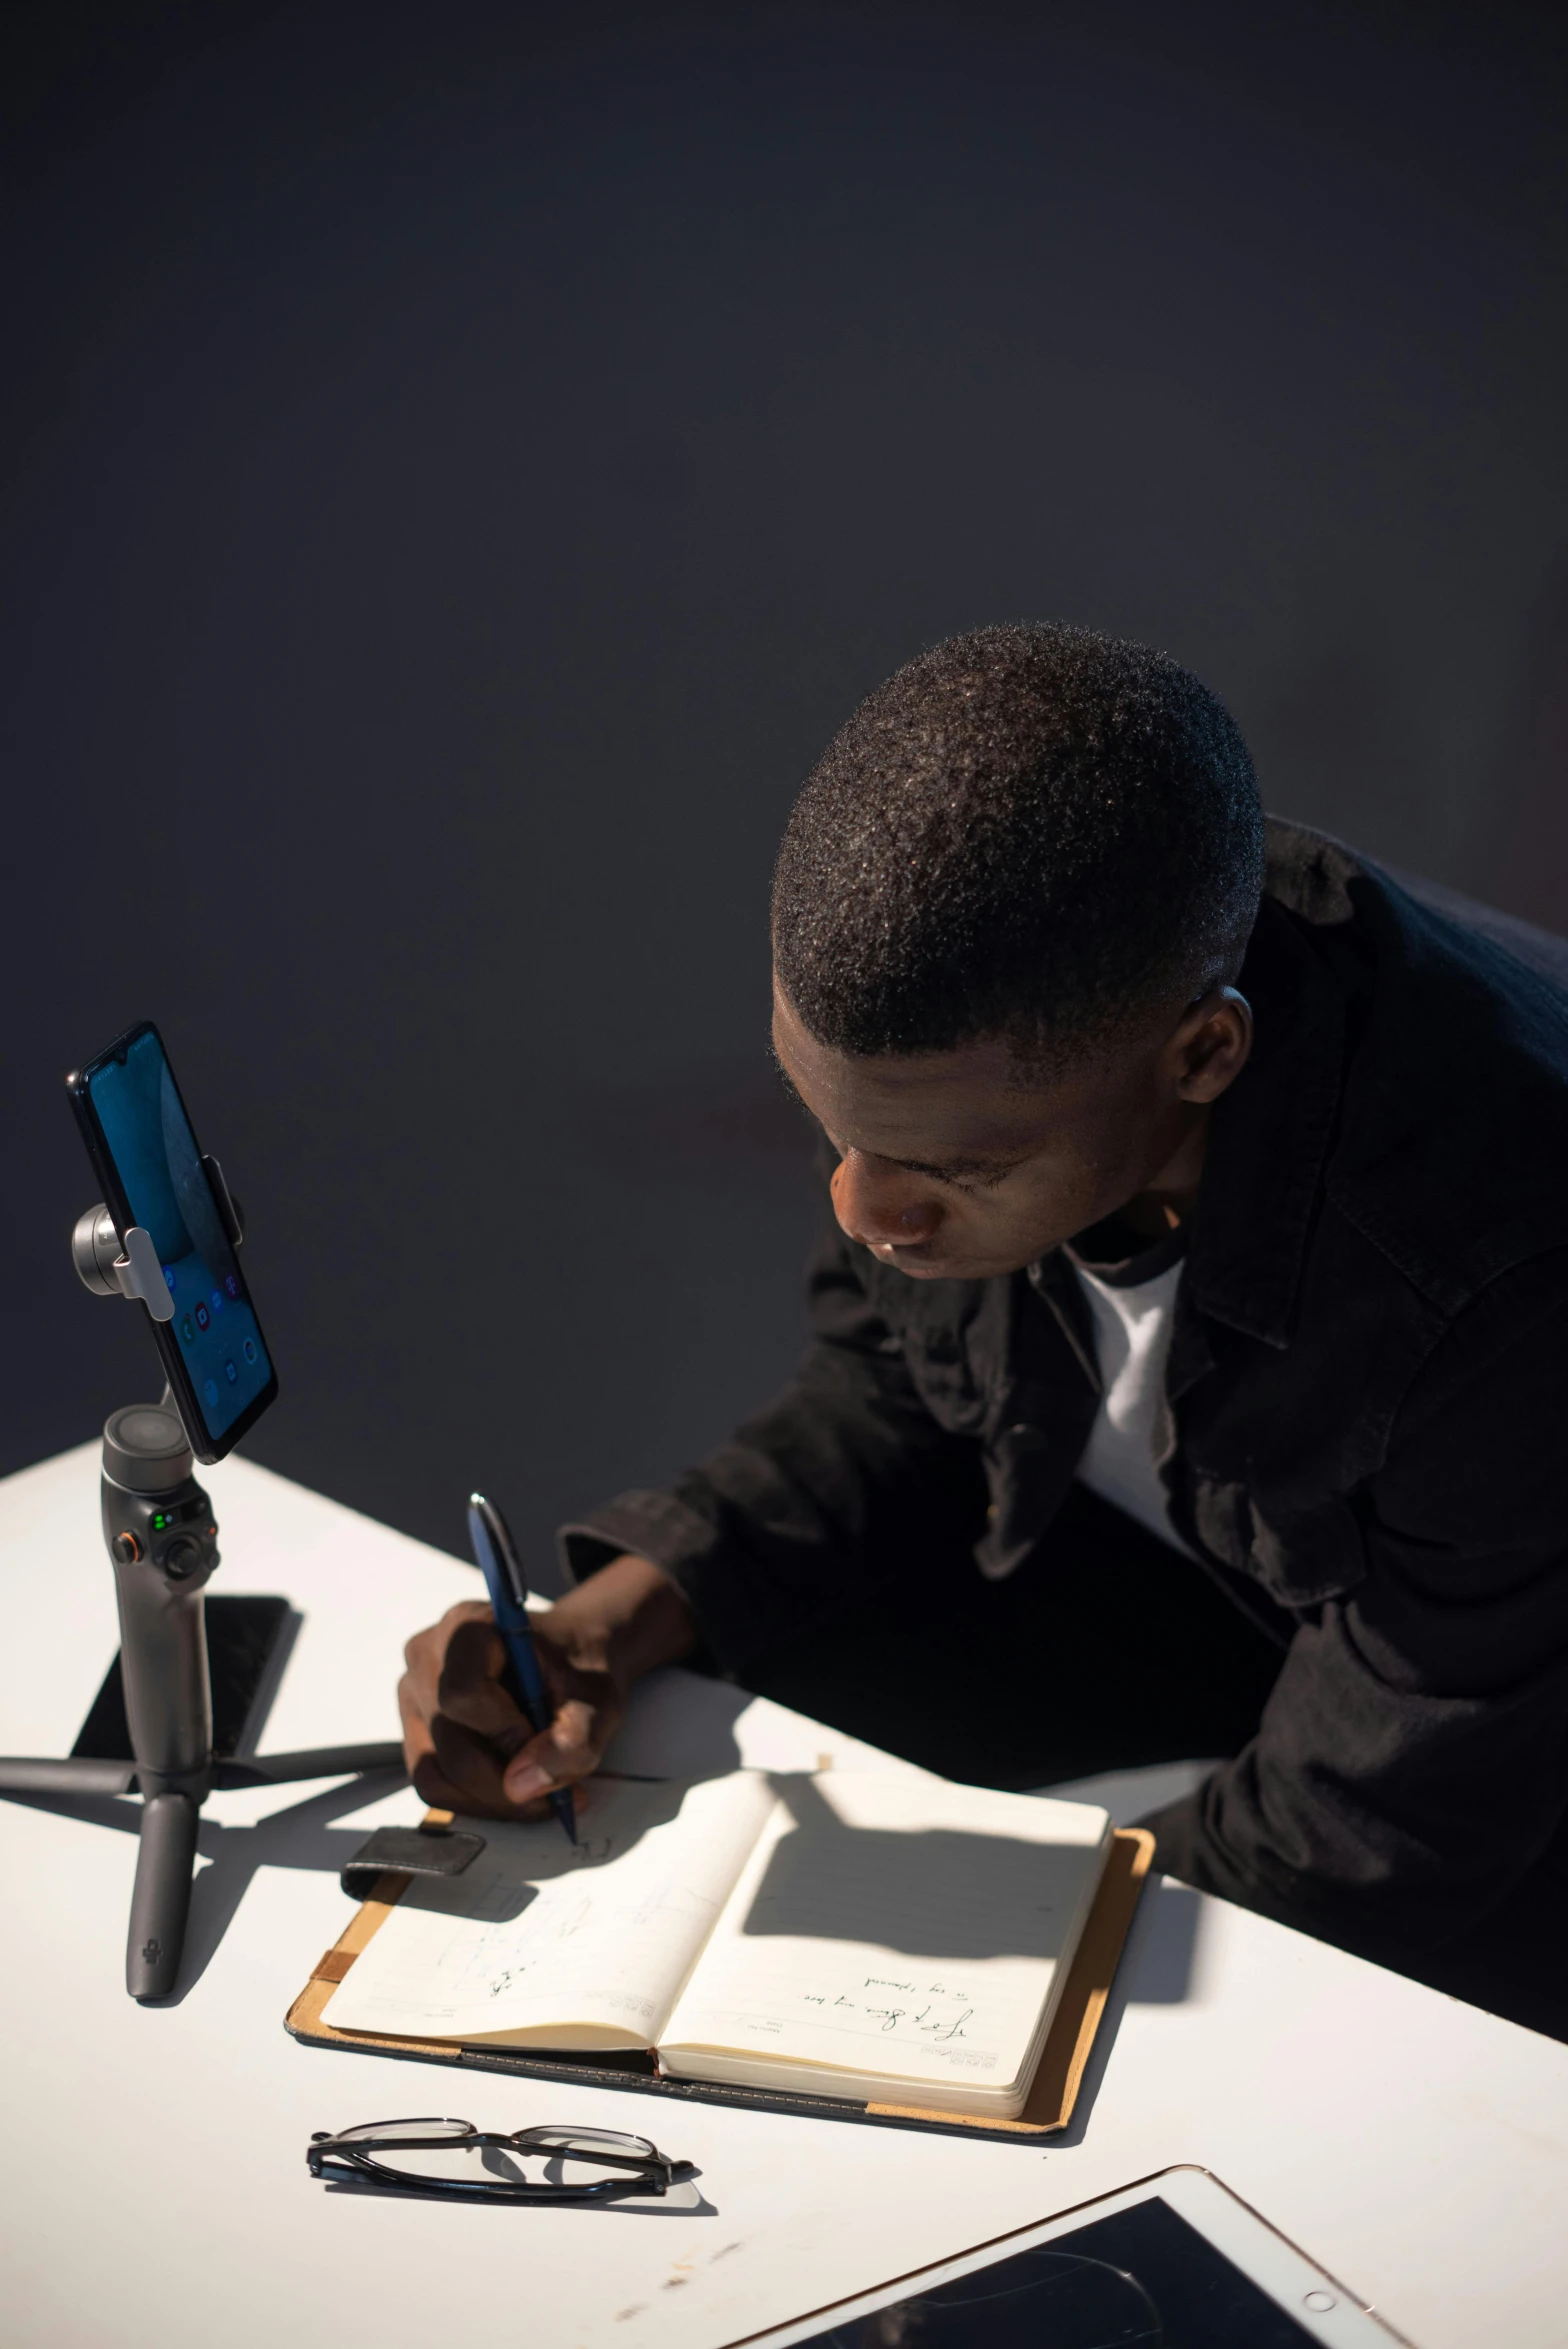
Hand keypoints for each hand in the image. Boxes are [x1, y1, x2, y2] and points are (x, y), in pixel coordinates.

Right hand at [397, 1553, 695, 1819]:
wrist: (572, 1658)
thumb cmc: (581, 1670)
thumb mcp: (597, 1703)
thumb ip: (570, 1741)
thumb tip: (519, 1786)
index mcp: (467, 1625)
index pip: (464, 1693)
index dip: (504, 1733)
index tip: (543, 1741)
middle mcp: (428, 1656)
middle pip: (451, 1745)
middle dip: (506, 1783)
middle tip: (555, 1793)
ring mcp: (413, 1693)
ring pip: (435, 1774)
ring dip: (490, 1799)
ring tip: (536, 1793)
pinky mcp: (414, 1727)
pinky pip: (431, 1782)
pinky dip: (474, 1799)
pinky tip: (514, 1788)